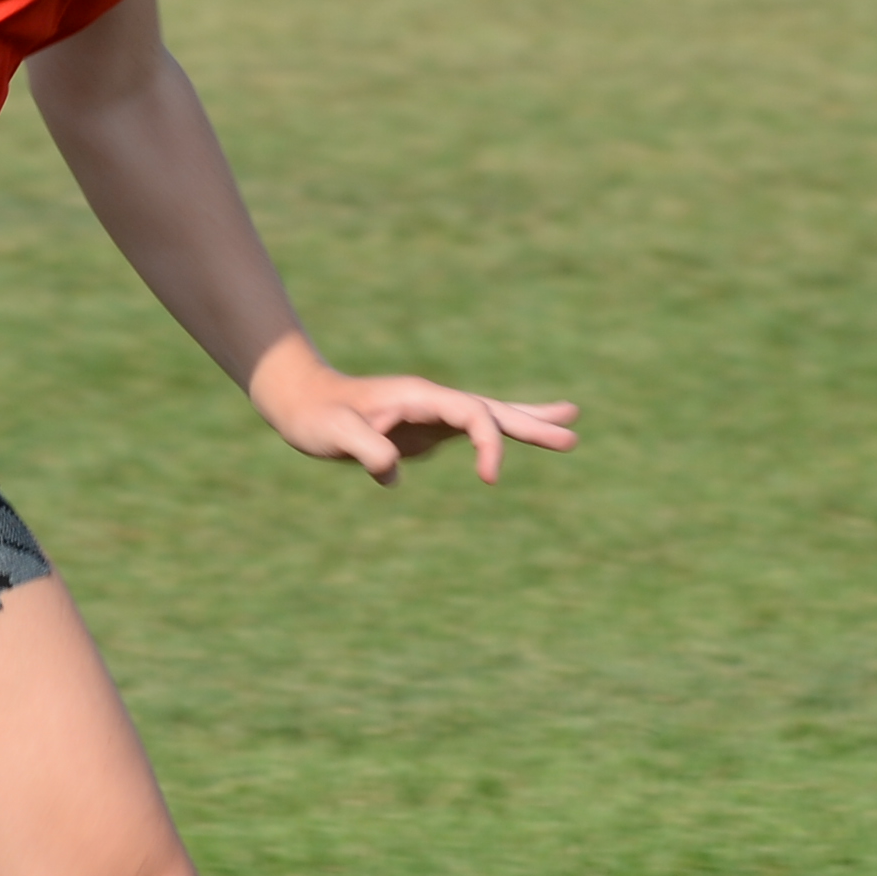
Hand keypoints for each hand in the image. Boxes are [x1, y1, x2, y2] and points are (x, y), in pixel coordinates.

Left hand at [250, 348, 578, 485]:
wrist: (302, 401)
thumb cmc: (316, 415)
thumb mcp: (334, 433)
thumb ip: (365, 448)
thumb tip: (392, 472)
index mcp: (420, 397)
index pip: (472, 415)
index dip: (488, 444)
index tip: (490, 478)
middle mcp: (434, 402)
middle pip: (494, 410)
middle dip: (534, 422)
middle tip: (575, 431)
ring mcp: (433, 416)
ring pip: (489, 418)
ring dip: (528, 423)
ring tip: (570, 423)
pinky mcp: (426, 432)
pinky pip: (472, 434)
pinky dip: (498, 439)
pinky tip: (514, 442)